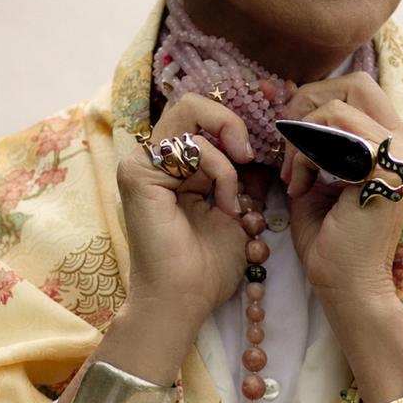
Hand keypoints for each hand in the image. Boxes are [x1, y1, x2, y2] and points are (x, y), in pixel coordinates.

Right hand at [117, 94, 252, 335]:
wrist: (186, 299)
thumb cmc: (209, 265)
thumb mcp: (238, 209)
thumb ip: (243, 175)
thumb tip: (265, 145)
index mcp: (176, 166)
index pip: (202, 117)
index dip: (233, 124)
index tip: (257, 154)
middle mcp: (155, 160)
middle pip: (191, 103)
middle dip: (230, 122)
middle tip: (248, 154)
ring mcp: (142, 163)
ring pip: (189, 113)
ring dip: (226, 154)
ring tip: (232, 197)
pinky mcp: (137, 173)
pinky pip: (189, 147)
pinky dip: (218, 170)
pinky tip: (222, 204)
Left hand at [279, 73, 402, 402]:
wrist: (346, 287)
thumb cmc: (330, 239)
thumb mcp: (318, 176)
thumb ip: (313, 139)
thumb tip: (290, 105)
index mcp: (394, 143)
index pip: (359, 87)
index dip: (318, 97)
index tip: (291, 134)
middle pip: (356, 82)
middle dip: (309, 103)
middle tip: (288, 143)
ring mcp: (402, 156)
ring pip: (338, 107)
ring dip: (301, 139)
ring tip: (292, 176)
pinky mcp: (385, 170)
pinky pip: (332, 136)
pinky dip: (305, 156)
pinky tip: (299, 188)